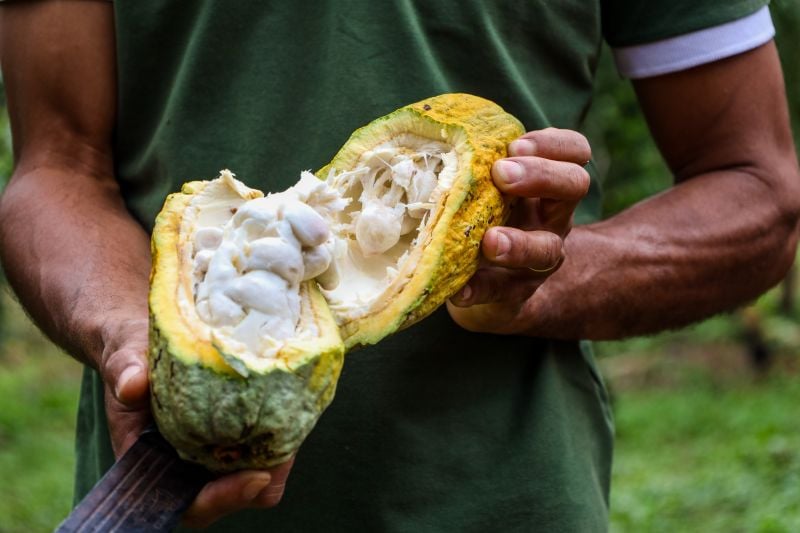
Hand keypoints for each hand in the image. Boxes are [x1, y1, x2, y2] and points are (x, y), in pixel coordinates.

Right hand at [99, 315, 292, 527]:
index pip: (190, 505)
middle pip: (234, 494)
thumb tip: (131, 385)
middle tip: (290, 447)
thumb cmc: (130, 354)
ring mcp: (212, 449)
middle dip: (265, 477)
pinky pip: (264, 444)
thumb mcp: (125, 356)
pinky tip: (292, 404)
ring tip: (295, 420)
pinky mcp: (234, 428)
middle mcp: (186, 465)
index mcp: (152, 464)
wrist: (142, 337)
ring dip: (278, 454)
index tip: (255, 476)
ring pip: (256, 472)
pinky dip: (280, 431)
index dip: (222, 499)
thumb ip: (124, 370)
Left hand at [448, 128, 590, 333]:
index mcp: (547, 185)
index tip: (515, 144)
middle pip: (574, 186)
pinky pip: (502, 293)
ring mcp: (539, 259)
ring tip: (491, 241)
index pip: (574, 152)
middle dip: (541, 176)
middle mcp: (552, 218)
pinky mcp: (515, 294)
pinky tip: (459, 291)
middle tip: (502, 174)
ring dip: (519, 244)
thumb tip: (425, 130)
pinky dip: (479, 290)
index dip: (553, 144)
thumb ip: (474, 165)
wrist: (495, 288)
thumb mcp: (489, 189)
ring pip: (546, 249)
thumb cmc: (485, 220)